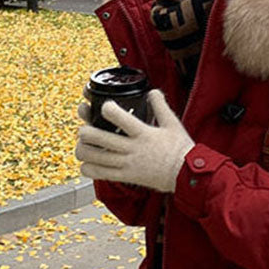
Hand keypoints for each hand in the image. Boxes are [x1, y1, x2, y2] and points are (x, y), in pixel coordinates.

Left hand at [75, 90, 194, 192]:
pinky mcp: (127, 177)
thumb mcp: (173, 124)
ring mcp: (128, 164)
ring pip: (95, 157)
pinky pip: (101, 174)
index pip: (119, 117)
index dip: (106, 109)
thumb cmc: (180, 149)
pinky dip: (89, 169)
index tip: (105, 107)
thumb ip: (161, 106)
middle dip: (85, 132)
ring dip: (83, 150)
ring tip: (82, 146)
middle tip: (85, 130)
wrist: (186, 175)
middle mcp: (133, 148)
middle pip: (99, 138)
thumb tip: (153, 91)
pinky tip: (88, 165)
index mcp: (143, 133)